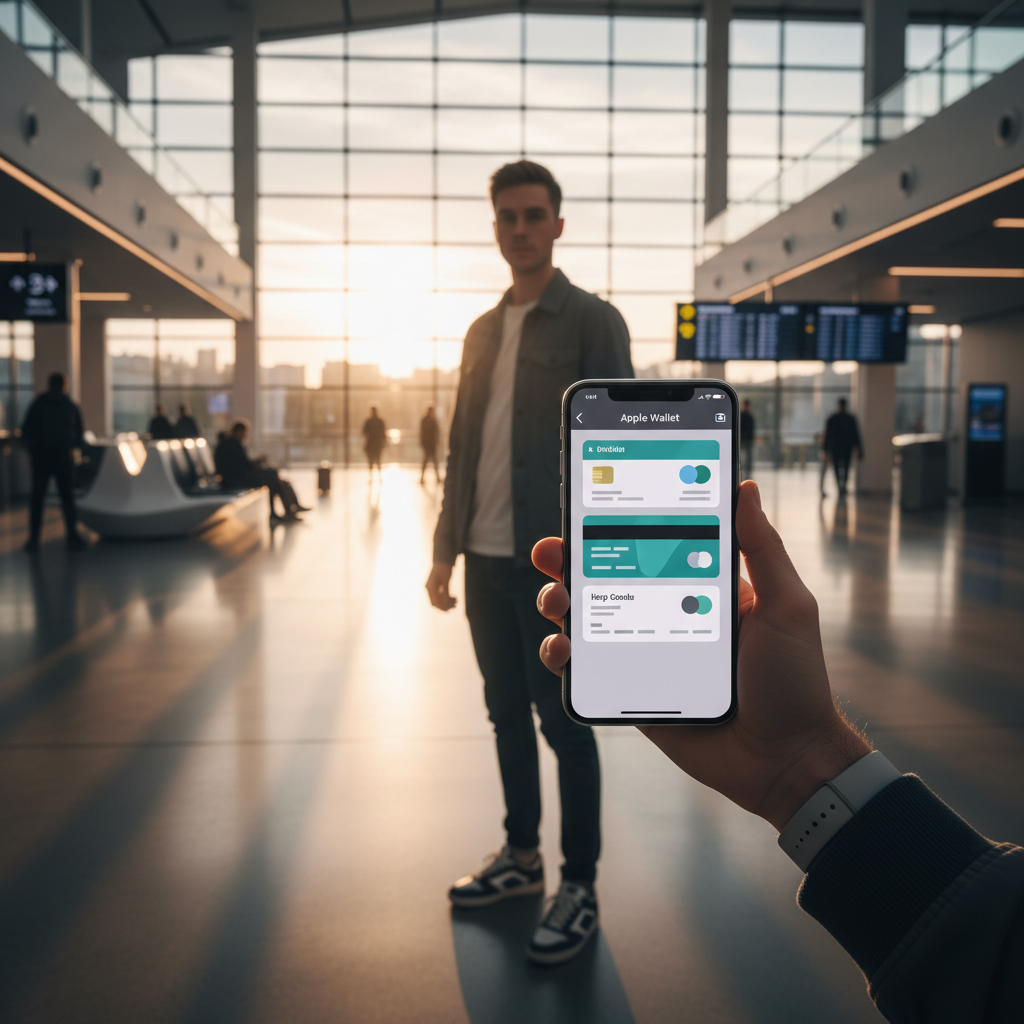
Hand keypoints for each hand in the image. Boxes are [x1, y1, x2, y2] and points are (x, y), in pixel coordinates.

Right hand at [426, 561, 456, 610]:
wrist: (443, 559)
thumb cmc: (444, 569)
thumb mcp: (446, 581)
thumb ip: (445, 593)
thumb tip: (446, 604)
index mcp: (429, 588)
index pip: (435, 603)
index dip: (443, 607)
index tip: (453, 607)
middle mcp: (429, 589)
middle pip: (436, 603)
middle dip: (446, 605)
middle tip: (456, 605)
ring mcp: (431, 588)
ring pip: (439, 599)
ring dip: (447, 602)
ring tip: (457, 601)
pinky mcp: (436, 586)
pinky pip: (440, 595)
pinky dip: (446, 597)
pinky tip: (454, 597)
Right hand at [532, 480, 869, 831]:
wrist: (786, 761)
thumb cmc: (795, 681)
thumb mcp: (786, 606)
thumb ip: (763, 548)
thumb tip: (744, 488)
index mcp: (699, 586)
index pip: (648, 544)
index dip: (613, 525)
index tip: (586, 506)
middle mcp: (665, 614)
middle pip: (605, 578)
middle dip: (569, 561)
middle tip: (550, 553)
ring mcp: (644, 654)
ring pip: (587, 621)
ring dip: (559, 605)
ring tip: (557, 604)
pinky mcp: (632, 693)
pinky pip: (587, 671)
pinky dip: (564, 658)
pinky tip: (563, 651)